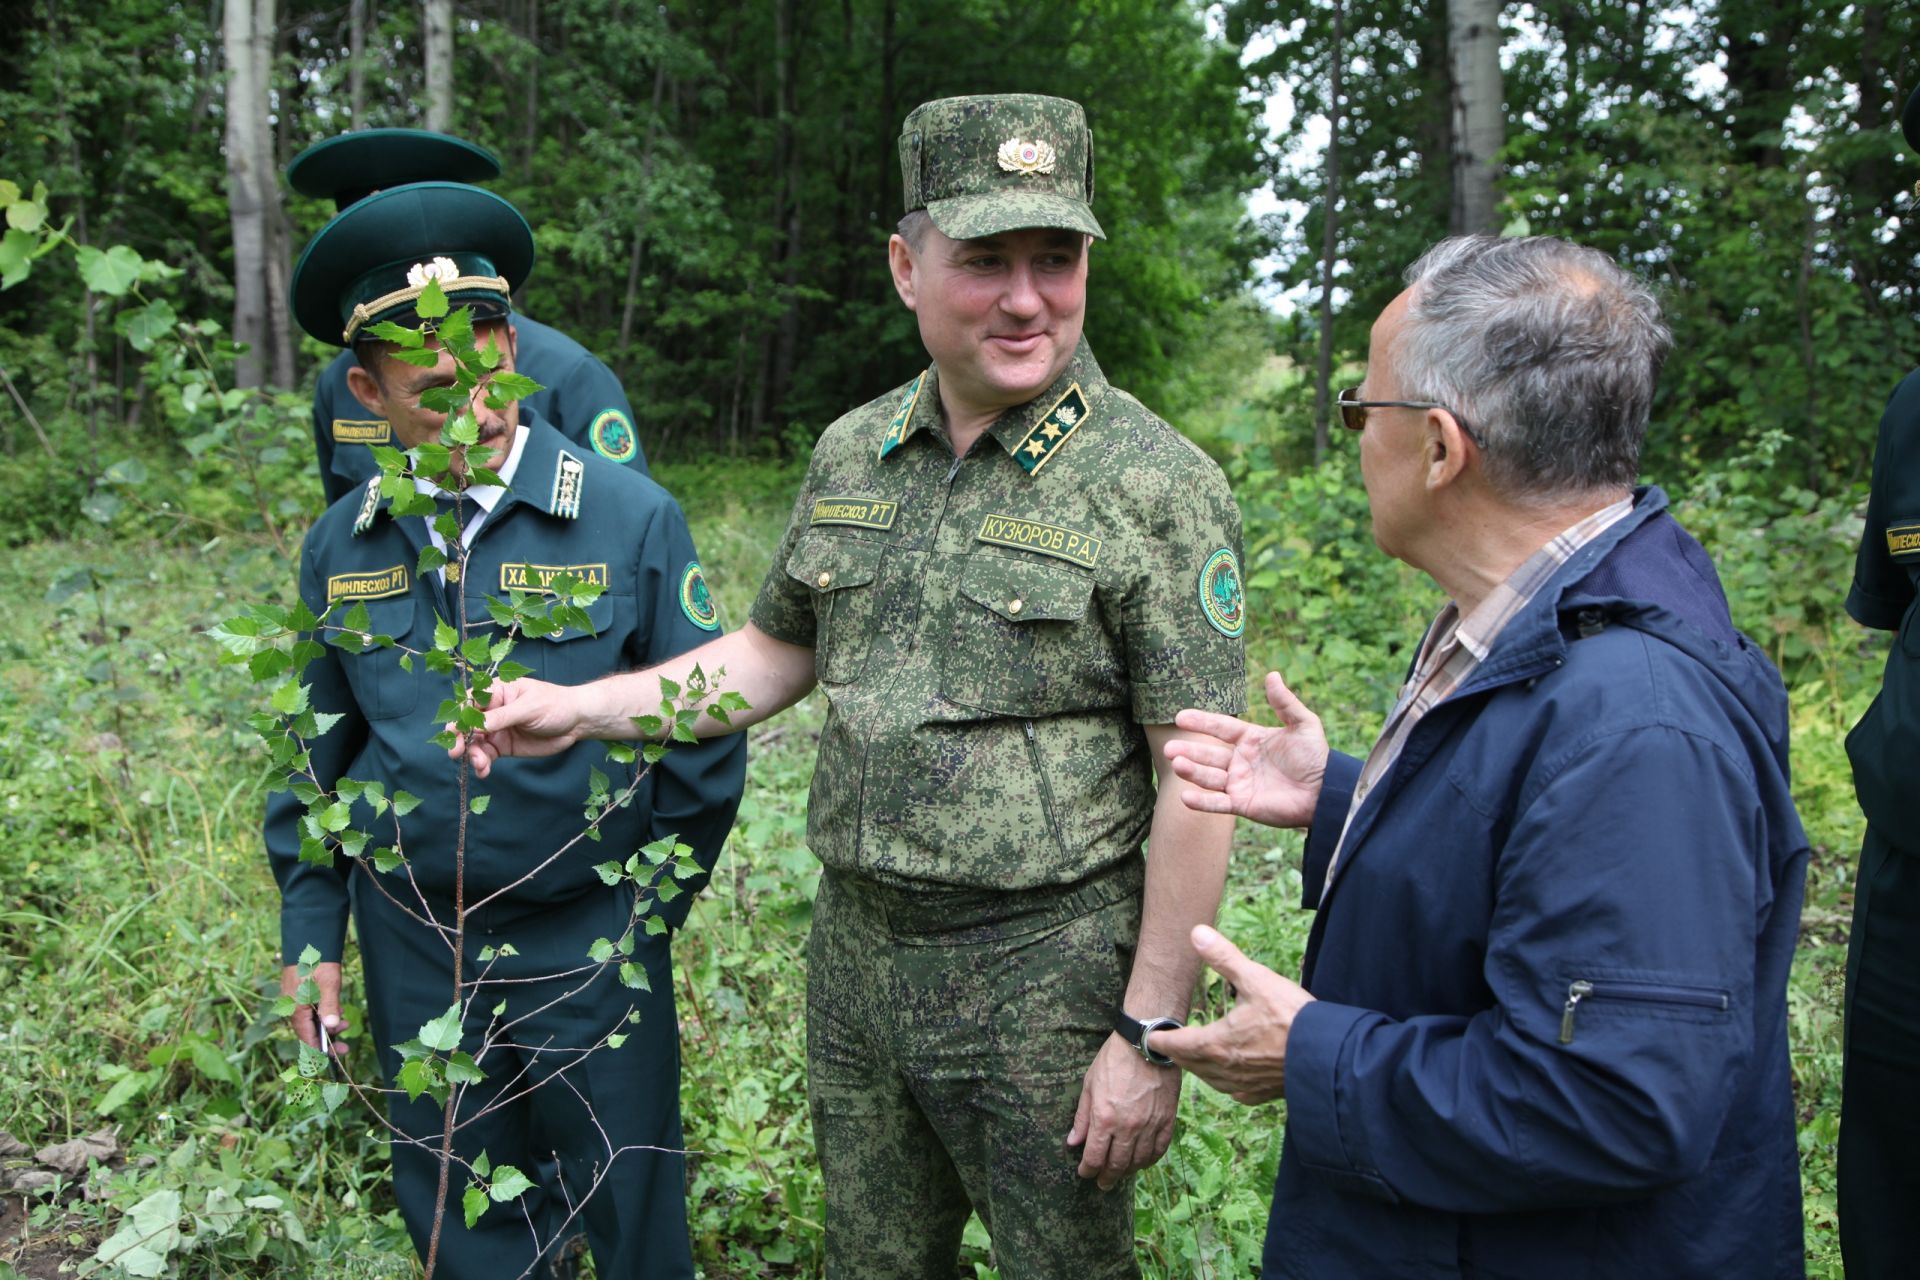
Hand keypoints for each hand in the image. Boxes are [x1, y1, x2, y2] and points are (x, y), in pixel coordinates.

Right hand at [281, 961, 348, 1057]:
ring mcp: (295, 1001)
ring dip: (327, 1025)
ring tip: (345, 1023)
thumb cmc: (317, 961)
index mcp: (295, 1009)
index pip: (306, 1038)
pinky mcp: (299, 994)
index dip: (320, 1050)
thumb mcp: (327, 984)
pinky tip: (337, 1010)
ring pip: (311, 1021)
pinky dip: (324, 1014)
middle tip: (345, 1045)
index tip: (335, 1056)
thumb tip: (331, 1025)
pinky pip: (310, 1011)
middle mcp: (292, 1008)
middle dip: (327, 1039)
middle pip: (308, 1032)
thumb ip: (329, 1005)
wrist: (307, 940)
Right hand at [448, 677, 584, 777]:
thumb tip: (474, 725)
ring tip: (480, 764)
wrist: (576, 722)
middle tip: (456, 752)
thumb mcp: (528, 708)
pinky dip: (482, 764)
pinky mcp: (503, 746)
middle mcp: (492, 711)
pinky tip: (483, 771)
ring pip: (474, 743)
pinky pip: (486, 755)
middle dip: (459, 739)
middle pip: (467, 725)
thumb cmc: (554, 705)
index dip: (459, 716)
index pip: (469, 702)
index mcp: (496, 692)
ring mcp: (496, 729)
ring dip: (472, 755)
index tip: (453, 731)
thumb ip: (501, 717)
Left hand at [1067, 1033, 1181, 1189]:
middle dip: (1107, 1177)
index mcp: (1105, 1118)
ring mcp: (1150, 1125)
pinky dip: (1149, 1160)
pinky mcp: (1167, 1120)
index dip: (1088, 1170)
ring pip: (1139, 1161)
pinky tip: (1142, 1161)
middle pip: (1117, 1165)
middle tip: (1102, 1183)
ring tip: (1120, 1174)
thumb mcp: (1090, 1085)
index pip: (1095, 1157)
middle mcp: (1128, 1127)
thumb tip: (1074, 1142)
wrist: (1146, 1043)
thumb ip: (1083, 1118)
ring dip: (1127, 1171)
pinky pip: (1159, 1150)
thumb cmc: (1114, 1060)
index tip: (1085, 1173)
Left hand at [1149, 925, 1312, 1104]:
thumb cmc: (1291, 1016)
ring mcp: (1245, 1084)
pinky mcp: (1264, 1093)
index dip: (1161, 1039)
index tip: (1150, 1038)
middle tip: (1169, 1046)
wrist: (1328, 1054)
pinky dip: (1225, 1083)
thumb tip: (1196, 933)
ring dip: (1198, 1069)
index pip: (1177, 1044)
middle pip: (1190, 1063)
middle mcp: (1225, 1068)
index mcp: (1216, 1042)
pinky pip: (1235, 1092)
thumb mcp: (1256, 978)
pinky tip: (1230, 1079)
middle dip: (1177, 1053)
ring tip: (1193, 1059)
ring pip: (1211, 1080)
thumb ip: (1223, 957)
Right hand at [1164, 672, 1328, 828]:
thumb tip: (1272, 674)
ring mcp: (1240, 783)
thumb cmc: (1317, 757)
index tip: (1180, 717)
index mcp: (1251, 740)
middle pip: (1208, 754)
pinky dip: (1202, 801)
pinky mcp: (1243, 805)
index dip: (1202, 722)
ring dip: (1192, 771)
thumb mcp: (1303, 724)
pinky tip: (1185, 797)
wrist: (1326, 791)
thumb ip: (1285, 702)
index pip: (1221, 728)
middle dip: (1189, 750)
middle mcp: (1241, 761)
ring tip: (1177, 764)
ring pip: (1209, 777)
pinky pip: (1218, 803)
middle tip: (1170, 748)